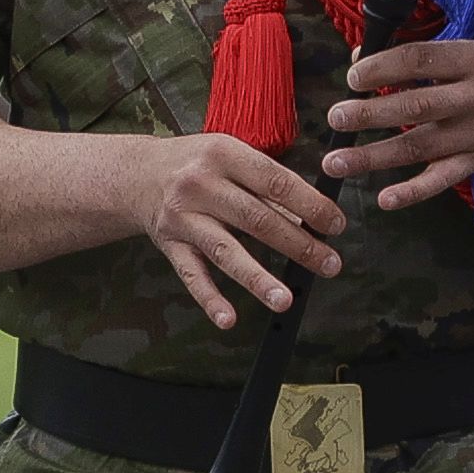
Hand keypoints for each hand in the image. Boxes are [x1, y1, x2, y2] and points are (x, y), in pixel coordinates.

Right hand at [138, 130, 342, 327]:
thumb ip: (268, 186)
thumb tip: (311, 218)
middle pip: (257, 219)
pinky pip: (192, 275)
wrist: (138, 174)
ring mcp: (183, 217)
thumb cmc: (197, 164)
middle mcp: (200, 185)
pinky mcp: (170, 244)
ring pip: (226, 251)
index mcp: (224, 154)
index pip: (275, 181)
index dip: (310, 205)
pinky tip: (228, 318)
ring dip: (257, 278)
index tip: (335, 225)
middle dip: (298, 245)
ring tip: (285, 300)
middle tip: (329, 265)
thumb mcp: (232, 157)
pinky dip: (210, 298)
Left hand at [318, 37, 473, 212]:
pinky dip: (412, 192)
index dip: (383, 67)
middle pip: (417, 106)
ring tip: (335, 161)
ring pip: (420, 146)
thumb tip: (356, 61)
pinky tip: (384, 199)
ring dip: (373, 156)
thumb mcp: (455, 52)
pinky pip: (441, 180)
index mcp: (472, 58)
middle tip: (335, 118)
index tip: (352, 78)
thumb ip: (409, 56)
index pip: (421, 59)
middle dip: (371, 114)